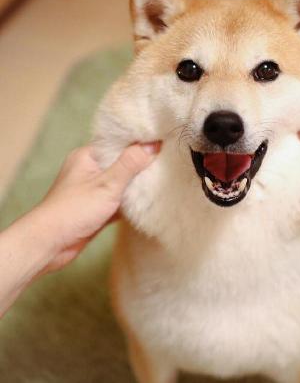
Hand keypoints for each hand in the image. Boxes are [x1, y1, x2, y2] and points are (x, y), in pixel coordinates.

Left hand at [33, 142, 160, 271]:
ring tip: (163, 176)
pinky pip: (119, 198)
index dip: (138, 139)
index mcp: (88, 156)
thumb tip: (153, 144)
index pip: (117, 141)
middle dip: (141, 162)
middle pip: (121, 161)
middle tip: (167, 157)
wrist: (49, 244)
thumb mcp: (107, 184)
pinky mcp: (96, 207)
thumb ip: (130, 164)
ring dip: (137, 183)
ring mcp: (93, 189)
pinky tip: (149, 199)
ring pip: (121, 181)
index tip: (161, 138)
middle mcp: (89, 169)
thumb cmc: (73, 210)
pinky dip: (131, 200)